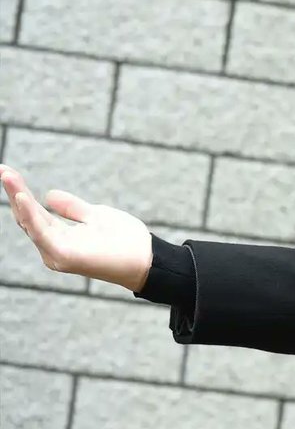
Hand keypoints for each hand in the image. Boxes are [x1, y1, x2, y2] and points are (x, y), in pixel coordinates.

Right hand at [1, 165, 152, 292]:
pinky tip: (22, 197)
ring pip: (31, 221)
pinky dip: (31, 215)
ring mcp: (56, 253)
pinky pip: (42, 232)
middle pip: (27, 216)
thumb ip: (72, 208)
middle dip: (14, 191)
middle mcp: (52, 247)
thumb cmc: (125, 240)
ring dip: (18, 197)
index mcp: (59, 238)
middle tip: (2, 169)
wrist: (146, 259)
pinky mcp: (63, 255)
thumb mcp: (95, 216)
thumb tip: (47, 195)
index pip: (34, 212)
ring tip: (6, 175)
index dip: (21, 192)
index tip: (7, 171)